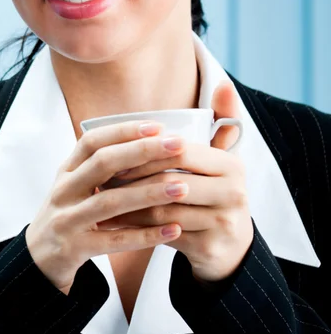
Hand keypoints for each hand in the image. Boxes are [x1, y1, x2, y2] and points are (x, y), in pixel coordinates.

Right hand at [25, 120, 186, 293]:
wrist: (37, 259)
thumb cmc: (66, 216)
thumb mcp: (74, 186)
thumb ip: (100, 168)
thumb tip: (147, 143)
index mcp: (67, 171)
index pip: (93, 141)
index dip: (124, 131)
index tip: (157, 127)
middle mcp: (64, 191)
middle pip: (102, 164)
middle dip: (142, 151)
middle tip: (178, 145)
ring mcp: (67, 219)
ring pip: (110, 202)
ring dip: (148, 193)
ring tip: (182, 187)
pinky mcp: (74, 248)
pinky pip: (114, 241)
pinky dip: (145, 235)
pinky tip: (172, 229)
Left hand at [96, 81, 253, 282]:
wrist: (229, 248)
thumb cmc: (213, 193)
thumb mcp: (219, 159)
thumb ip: (221, 121)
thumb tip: (223, 83)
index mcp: (231, 165)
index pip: (178, 151)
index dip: (143, 152)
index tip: (115, 153)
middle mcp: (234, 193)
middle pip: (167, 181)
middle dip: (130, 179)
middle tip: (100, 177)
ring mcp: (224, 224)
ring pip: (161, 209)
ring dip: (126, 204)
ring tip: (100, 197)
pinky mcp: (210, 249)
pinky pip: (161, 235)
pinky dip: (134, 227)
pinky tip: (113, 222)